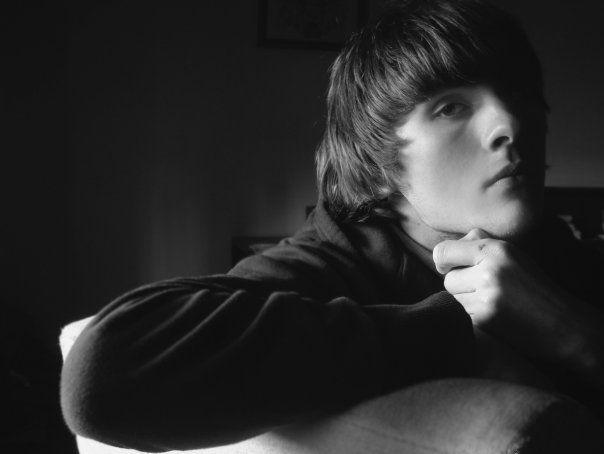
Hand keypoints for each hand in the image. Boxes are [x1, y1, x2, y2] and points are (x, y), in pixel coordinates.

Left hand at [432, 229, 575, 360]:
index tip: (449, 266)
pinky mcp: (484, 319)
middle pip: (448, 278)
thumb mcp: (513, 253)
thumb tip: (445, 250)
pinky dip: (473, 314)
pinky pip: (463, 312)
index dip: (444, 261)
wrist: (560, 323)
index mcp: (496, 250)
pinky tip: (495, 313)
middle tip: (482, 287)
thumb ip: (480, 243)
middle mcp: (489, 272)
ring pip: (454, 297)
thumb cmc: (533, 285)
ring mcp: (486, 298)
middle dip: (460, 283)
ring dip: (466, 299)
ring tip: (492, 300)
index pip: (443, 252)